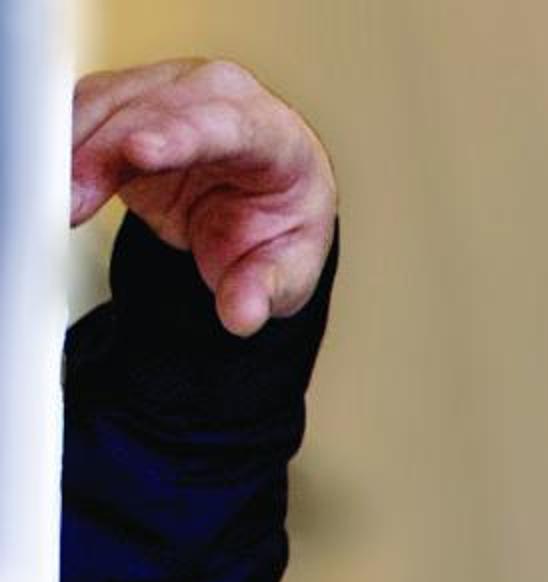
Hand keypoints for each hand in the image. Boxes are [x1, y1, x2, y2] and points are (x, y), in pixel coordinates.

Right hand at [70, 59, 336, 335]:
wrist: (261, 201)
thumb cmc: (278, 226)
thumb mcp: (288, 270)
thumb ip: (265, 291)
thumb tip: (241, 315)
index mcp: (270, 133)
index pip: (220, 127)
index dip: (176, 135)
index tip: (138, 152)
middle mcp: (215, 97)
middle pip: (149, 111)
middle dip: (105, 151)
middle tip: (72, 200)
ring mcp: (167, 93)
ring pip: (108, 104)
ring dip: (76, 149)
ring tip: (59, 199)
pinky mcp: (128, 104)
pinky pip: (86, 113)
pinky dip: (64, 146)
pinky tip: (52, 181)